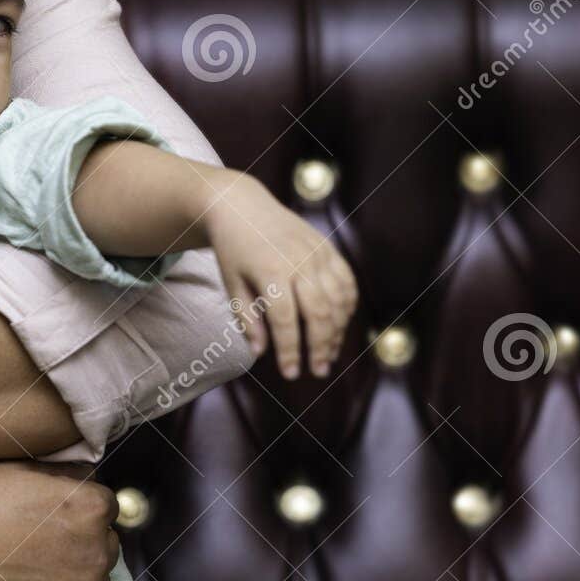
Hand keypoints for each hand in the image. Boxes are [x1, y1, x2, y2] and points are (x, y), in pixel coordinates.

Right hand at [0, 461, 118, 580]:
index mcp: (90, 508)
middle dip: (81, 541)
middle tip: (39, 543)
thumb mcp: (15, 471)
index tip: (55, 515)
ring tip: (31, 571)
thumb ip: (63, 471)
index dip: (78, 507)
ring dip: (73, 575)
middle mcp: (98, 554)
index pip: (106, 505)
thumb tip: (87, 474)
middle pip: (104, 543)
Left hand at [200, 169, 357, 377]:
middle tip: (318, 371)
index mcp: (270, 271)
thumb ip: (247, 318)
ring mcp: (317, 252)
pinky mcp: (328, 247)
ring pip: (338, 300)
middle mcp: (299, 261)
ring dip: (337, 331)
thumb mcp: (231, 284)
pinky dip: (347, 307)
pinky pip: (347, 282)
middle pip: (319, 313)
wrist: (242, 206)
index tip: (291, 374)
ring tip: (328, 355)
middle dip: (320, 347)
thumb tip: (261, 353)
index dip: (290, 350)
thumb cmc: (233, 250)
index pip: (285, 320)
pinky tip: (339, 326)